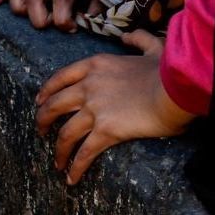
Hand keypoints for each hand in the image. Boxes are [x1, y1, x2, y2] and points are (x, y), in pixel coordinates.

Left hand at [35, 31, 194, 183]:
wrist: (175, 89)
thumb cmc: (167, 69)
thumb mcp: (151, 47)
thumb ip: (138, 40)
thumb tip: (129, 36)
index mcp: (96, 65)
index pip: (61, 77)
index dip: (46, 91)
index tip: (39, 101)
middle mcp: (89, 85)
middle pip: (54, 105)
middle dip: (42, 120)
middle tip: (41, 131)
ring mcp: (95, 108)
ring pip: (65, 133)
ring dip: (58, 150)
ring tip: (56, 162)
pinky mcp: (106, 130)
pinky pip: (84, 153)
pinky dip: (75, 168)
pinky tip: (71, 178)